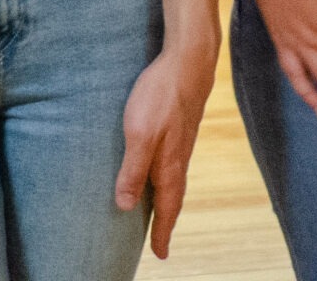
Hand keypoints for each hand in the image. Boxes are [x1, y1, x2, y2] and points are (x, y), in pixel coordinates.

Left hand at [114, 35, 217, 259]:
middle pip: (173, 198)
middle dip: (165, 220)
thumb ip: (133, 169)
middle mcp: (179, 158)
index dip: (162, 232)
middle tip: (159, 241)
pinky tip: (159, 169)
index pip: (167, 208)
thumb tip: (126, 206)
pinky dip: (166, 177)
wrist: (189, 61)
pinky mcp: (179, 126)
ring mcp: (181, 142)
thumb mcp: (139, 133)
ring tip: (157, 211)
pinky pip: (173, 163)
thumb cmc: (162, 95)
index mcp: (170, 166)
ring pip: (174, 180)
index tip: (160, 254)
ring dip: (166, 199)